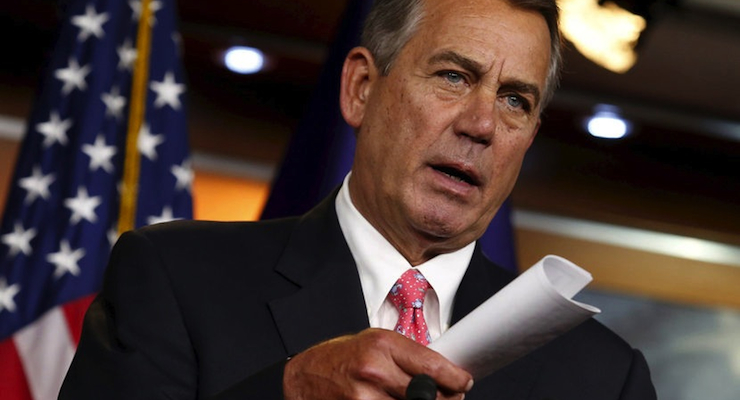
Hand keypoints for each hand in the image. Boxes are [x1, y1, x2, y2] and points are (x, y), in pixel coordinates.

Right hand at [283, 328, 472, 399]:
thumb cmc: (340, 358)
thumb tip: (443, 374)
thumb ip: (406, 357)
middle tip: (451, 398)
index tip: (463, 383)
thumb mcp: (373, 343)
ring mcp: (364, 397)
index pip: (434, 366)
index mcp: (382, 345)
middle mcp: (374, 370)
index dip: (456, 379)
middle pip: (429, 396)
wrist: (302, 377)